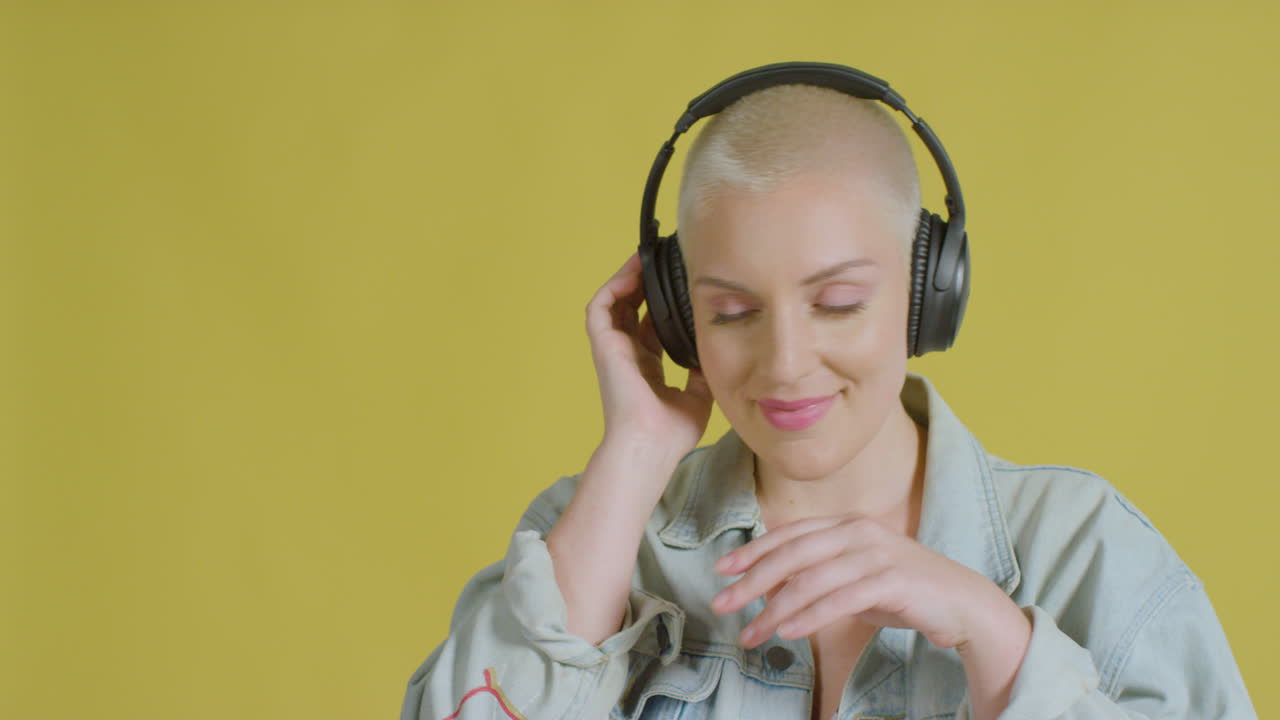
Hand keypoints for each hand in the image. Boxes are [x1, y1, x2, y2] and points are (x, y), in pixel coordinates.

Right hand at [585, 251, 713, 468]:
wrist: (652, 446)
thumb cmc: (671, 432)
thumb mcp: (698, 394)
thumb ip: (702, 370)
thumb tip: (714, 349)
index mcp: (647, 367)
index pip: (651, 326)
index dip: (662, 303)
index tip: (679, 284)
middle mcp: (628, 355)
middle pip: (632, 308)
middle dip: (645, 283)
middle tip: (665, 261)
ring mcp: (614, 350)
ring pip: (614, 303)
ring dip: (627, 278)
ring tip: (647, 257)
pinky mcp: (603, 346)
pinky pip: (600, 307)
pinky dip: (613, 286)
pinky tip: (633, 271)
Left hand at [709, 514, 1024, 651]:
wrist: (963, 603)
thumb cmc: (904, 591)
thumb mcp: (855, 576)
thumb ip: (818, 575)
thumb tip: (773, 590)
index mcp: (846, 525)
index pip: (789, 534)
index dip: (753, 551)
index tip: (721, 570)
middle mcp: (858, 532)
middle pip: (792, 555)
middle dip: (752, 580)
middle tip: (722, 604)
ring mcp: (875, 554)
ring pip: (810, 581)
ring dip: (775, 609)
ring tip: (752, 633)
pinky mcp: (891, 581)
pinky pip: (840, 600)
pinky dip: (809, 616)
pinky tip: (788, 631)